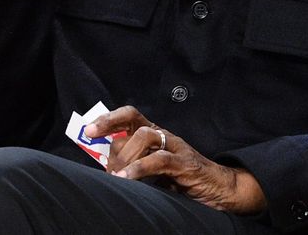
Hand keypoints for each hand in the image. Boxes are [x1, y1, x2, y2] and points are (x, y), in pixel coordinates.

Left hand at [85, 106, 267, 215]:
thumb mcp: (153, 170)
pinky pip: (159, 160)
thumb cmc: (183, 179)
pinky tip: (125, 179)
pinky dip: (139, 169)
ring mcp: (176, 147)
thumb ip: (133, 163)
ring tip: (115, 175)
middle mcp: (164, 135)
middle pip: (134, 124)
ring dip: (125, 155)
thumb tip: (105, 165)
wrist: (219, 189)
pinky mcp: (185, 164)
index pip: (130, 116)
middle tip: (98, 152)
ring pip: (145, 137)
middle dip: (112, 136)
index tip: (88, 130)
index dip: (109, 119)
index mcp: (155, 135)